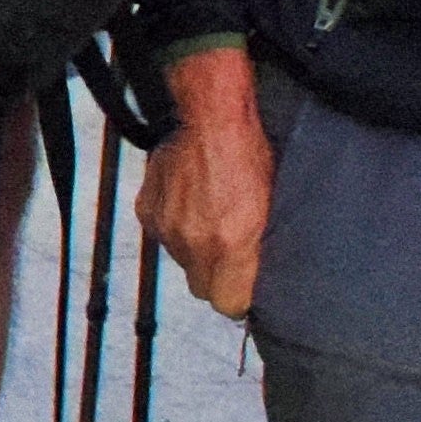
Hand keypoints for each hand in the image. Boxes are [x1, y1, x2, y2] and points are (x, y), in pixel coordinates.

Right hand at [138, 44, 273, 317]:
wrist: (211, 117)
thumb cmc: (252, 155)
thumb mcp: (271, 208)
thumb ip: (260, 251)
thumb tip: (256, 280)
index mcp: (230, 245)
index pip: (228, 305)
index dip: (240, 297)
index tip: (247, 285)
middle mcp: (195, 243)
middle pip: (202, 289)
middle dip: (218, 278)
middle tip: (232, 253)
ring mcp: (168, 227)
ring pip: (182, 262)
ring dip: (196, 251)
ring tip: (212, 217)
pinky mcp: (148, 210)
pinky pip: (163, 236)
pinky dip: (176, 227)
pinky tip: (191, 203)